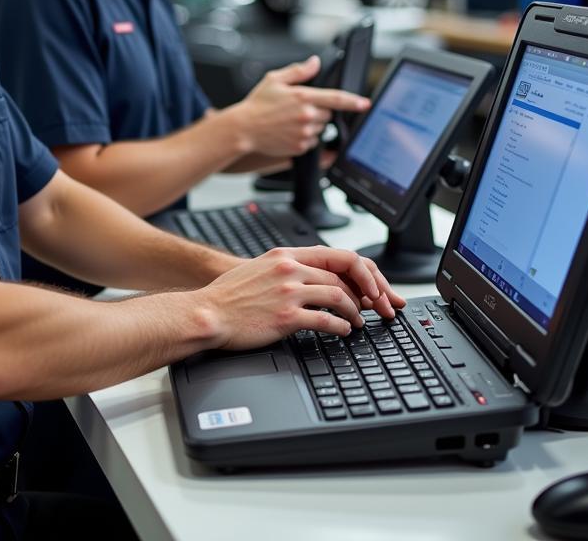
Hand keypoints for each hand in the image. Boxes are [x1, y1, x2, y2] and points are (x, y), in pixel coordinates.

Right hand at [198, 246, 405, 350]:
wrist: (207, 313)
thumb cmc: (230, 295)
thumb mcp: (261, 268)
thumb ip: (288, 268)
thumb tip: (316, 277)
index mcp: (286, 255)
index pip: (337, 255)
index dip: (362, 271)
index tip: (373, 285)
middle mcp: (290, 269)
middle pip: (344, 275)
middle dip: (369, 292)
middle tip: (380, 306)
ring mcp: (289, 292)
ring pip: (340, 296)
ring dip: (357, 311)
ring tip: (360, 321)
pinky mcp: (286, 317)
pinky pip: (326, 320)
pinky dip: (342, 327)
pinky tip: (344, 332)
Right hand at [233, 56, 370, 156]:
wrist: (244, 129)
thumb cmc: (257, 105)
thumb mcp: (275, 80)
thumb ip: (298, 71)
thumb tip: (314, 63)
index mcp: (303, 97)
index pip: (335, 98)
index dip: (353, 101)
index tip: (365, 103)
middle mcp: (306, 116)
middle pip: (328, 113)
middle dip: (319, 110)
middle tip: (299, 108)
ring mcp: (304, 133)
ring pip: (321, 128)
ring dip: (313, 124)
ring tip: (291, 120)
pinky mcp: (300, 147)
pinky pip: (312, 142)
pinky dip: (306, 137)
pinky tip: (289, 131)